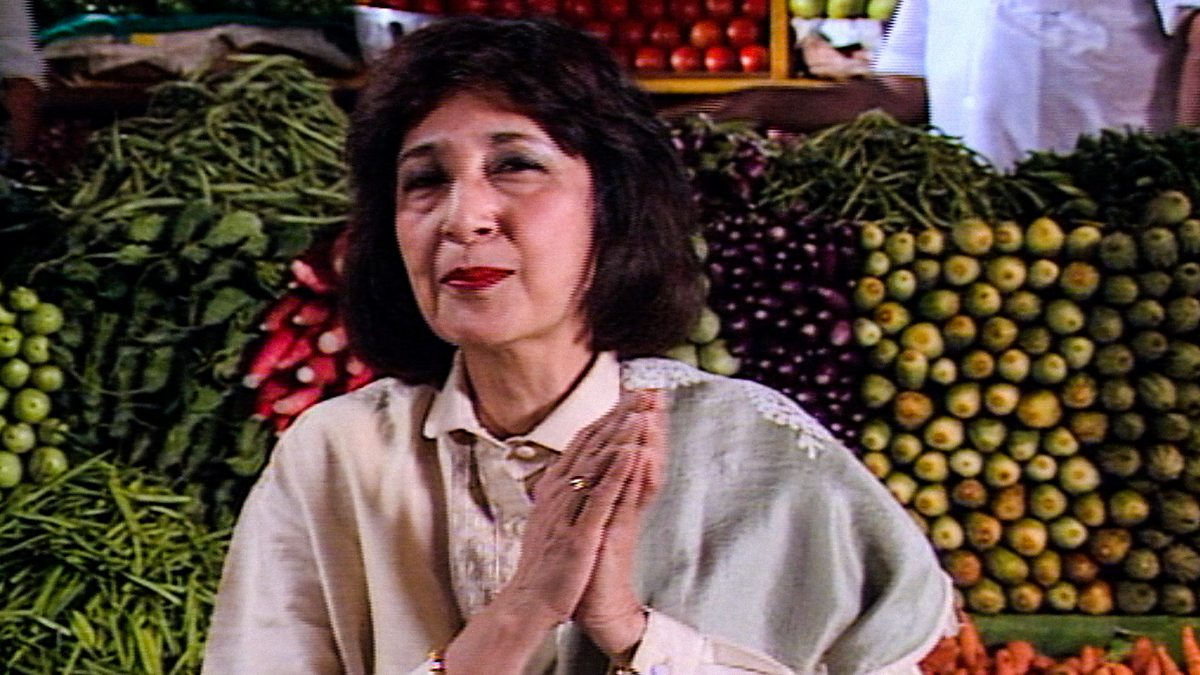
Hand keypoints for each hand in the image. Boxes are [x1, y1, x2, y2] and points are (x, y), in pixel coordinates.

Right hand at [446, 390, 655, 672]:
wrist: (528, 603)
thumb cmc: (543, 565)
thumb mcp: (548, 519)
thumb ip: (558, 493)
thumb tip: (567, 470)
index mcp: (553, 489)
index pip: (581, 444)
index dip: (605, 418)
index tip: (626, 397)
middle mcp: (558, 494)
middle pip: (590, 447)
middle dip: (616, 417)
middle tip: (640, 391)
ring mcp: (567, 513)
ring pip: (595, 466)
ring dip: (618, 436)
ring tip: (639, 410)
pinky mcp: (579, 535)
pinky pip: (600, 498)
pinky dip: (616, 473)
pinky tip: (631, 454)